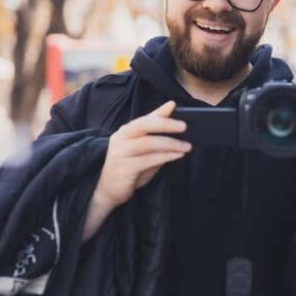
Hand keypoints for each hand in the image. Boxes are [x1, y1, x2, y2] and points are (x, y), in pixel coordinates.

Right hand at [83, 101, 190, 239]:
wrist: (109, 189)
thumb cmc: (130, 166)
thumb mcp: (144, 148)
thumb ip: (156, 134)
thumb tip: (175, 119)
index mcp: (126, 131)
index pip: (144, 118)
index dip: (159, 112)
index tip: (174, 105)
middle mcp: (121, 139)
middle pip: (143, 125)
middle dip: (165, 124)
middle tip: (184, 126)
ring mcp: (121, 153)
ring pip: (148, 143)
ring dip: (170, 144)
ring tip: (187, 146)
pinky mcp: (125, 168)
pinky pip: (149, 159)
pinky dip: (166, 156)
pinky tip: (178, 155)